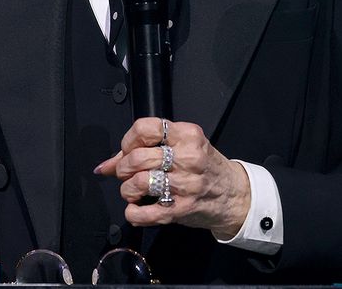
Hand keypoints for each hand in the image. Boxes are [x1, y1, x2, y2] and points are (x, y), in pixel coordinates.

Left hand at [95, 117, 250, 236]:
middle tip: (125, 173)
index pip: (145, 129)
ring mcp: (186, 184)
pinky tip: (135, 210)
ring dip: (127, 189)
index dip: (128, 140)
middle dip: (123, 168)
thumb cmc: (206, 167)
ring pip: (140, 182)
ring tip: (132, 191)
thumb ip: (146, 149)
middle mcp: (188, 158)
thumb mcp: (184, 147)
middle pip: (138, 158)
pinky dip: (133, 213)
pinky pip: (147, 212)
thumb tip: (107, 164)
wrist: (234, 194)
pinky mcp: (183, 209)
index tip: (128, 149)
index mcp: (187, 135)